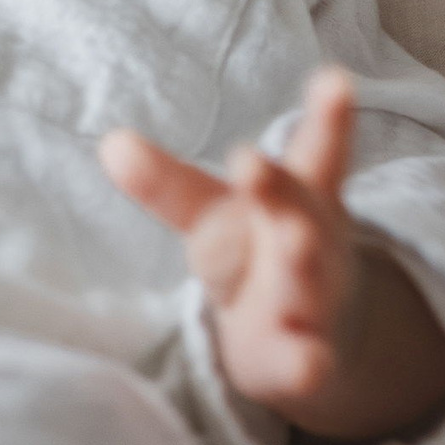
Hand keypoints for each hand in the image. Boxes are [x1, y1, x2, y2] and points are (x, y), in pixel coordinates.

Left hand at [103, 69, 444, 444]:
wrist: (313, 334)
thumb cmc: (254, 249)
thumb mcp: (212, 211)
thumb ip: (168, 183)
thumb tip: (109, 142)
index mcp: (292, 194)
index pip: (314, 146)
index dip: (329, 114)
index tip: (335, 78)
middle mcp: (307, 236)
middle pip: (295, 207)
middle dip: (274, 184)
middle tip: (249, 159)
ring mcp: (311, 296)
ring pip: (307, 276)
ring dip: (302, 259)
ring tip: (295, 242)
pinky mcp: (303, 354)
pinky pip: (307, 361)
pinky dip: (309, 364)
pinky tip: (312, 365)